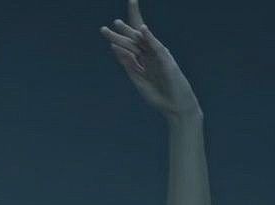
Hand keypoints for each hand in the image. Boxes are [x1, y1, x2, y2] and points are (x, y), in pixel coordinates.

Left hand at [100, 0, 201, 118]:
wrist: (175, 106)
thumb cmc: (159, 95)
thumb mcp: (138, 80)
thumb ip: (129, 65)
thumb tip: (116, 49)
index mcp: (143, 61)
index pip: (130, 47)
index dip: (119, 38)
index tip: (104, 31)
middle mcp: (151, 56)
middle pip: (135, 42)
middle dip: (123, 32)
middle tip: (110, 24)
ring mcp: (159, 57)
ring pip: (144, 42)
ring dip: (132, 32)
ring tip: (119, 24)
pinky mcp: (167, 61)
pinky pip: (157, 47)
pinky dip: (150, 38)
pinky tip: (143, 30)